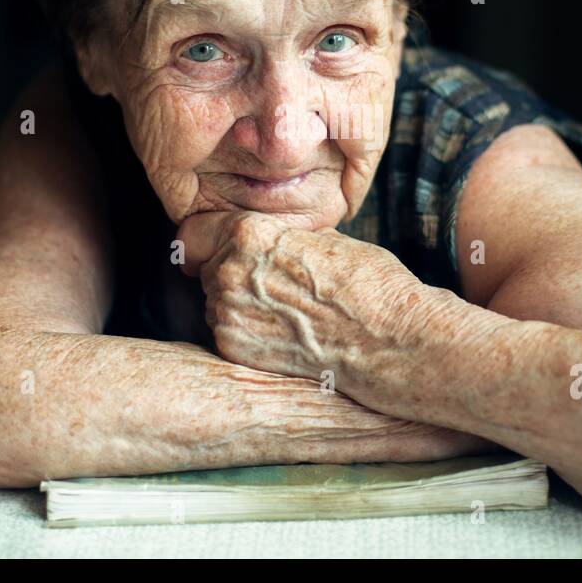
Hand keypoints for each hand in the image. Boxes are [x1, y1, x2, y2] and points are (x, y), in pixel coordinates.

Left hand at [175, 211, 419, 383]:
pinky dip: (246, 332)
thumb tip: (270, 239)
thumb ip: (282, 236)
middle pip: (205, 268)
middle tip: (268, 284)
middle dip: (227, 272)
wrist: (388, 340)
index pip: (193, 232)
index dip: (206, 240)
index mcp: (248, 235)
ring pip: (214, 302)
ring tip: (283, 310)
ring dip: (236, 304)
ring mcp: (228, 316)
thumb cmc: (368, 284)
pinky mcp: (236, 350)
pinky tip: (283, 332)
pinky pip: (226, 333)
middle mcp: (228, 273)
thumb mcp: (323, 238)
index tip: (215, 249)